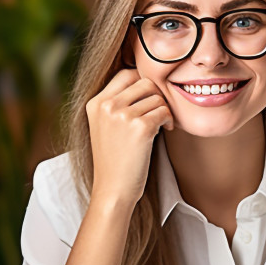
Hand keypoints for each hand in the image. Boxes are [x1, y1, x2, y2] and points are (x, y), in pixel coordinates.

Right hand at [86, 69, 173, 208]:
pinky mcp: (139, 128)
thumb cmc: (114, 161)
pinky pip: (164, 111)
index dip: (143, 84)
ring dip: (165, 110)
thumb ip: (116, 104)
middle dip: (157, 95)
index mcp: (95, 103)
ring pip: (157, 97)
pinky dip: (170, 120)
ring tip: (163, 125)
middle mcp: (106, 105)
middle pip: (144, 81)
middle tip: (160, 112)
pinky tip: (166, 131)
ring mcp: (122, 115)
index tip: (149, 100)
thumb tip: (145, 81)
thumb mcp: (105, 127)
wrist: (113, 190)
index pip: (125, 74)